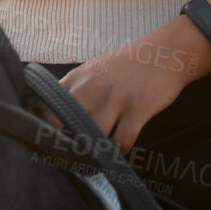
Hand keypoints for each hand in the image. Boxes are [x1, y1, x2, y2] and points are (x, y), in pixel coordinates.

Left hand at [33, 20, 210, 153]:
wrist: (165, 52)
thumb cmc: (128, 64)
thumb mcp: (94, 69)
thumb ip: (77, 89)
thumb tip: (58, 114)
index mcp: (78, 77)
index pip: (49, 103)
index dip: (46, 124)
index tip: (49, 138)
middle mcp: (92, 87)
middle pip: (65, 121)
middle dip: (66, 140)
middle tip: (71, 154)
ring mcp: (115, 98)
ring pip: (93, 134)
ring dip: (95, 149)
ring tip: (96, 156)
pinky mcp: (137, 108)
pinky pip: (122, 140)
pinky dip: (120, 151)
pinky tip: (119, 152)